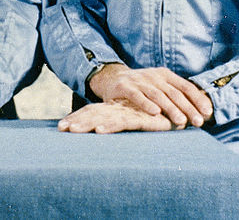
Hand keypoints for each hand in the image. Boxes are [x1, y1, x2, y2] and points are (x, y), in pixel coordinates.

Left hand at [58, 99, 175, 133]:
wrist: (178, 107)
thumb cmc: (156, 116)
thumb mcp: (135, 121)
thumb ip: (122, 123)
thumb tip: (105, 132)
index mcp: (116, 109)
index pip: (92, 112)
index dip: (77, 118)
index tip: (61, 126)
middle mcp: (119, 108)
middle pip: (93, 113)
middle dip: (76, 120)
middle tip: (60, 128)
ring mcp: (128, 111)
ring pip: (103, 117)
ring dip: (86, 123)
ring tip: (72, 130)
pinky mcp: (140, 117)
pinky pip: (122, 122)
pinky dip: (110, 126)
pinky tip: (99, 131)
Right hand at [88, 63, 211, 128]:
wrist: (113, 79)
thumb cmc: (143, 88)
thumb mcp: (160, 86)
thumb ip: (176, 96)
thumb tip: (201, 112)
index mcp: (165, 75)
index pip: (185, 86)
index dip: (197, 99)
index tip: (207, 113)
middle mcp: (154, 76)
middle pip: (174, 93)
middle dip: (188, 108)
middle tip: (198, 122)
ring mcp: (139, 80)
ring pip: (158, 95)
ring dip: (171, 108)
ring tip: (181, 121)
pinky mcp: (125, 87)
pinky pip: (137, 96)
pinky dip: (146, 104)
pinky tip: (154, 113)